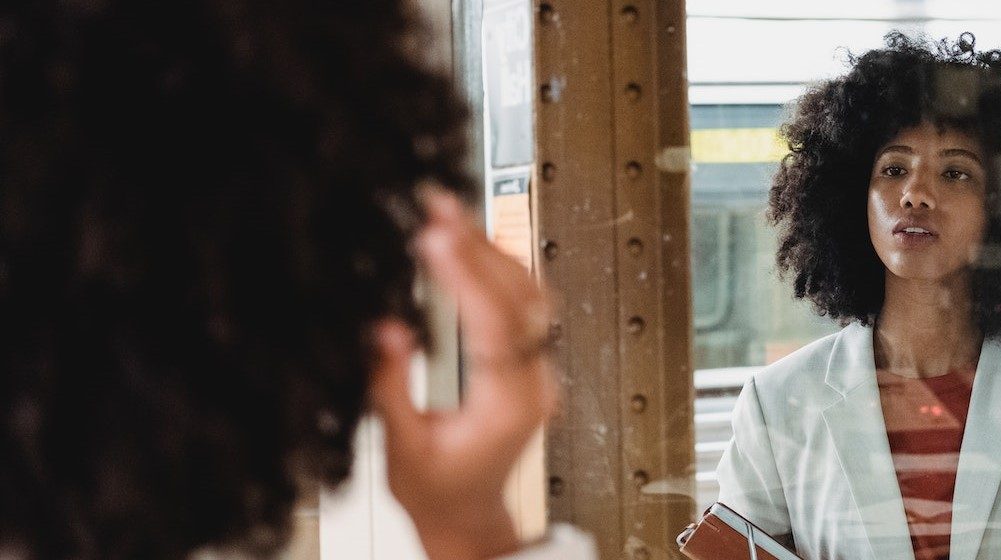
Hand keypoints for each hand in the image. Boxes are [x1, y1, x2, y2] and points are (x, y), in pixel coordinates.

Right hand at [369, 191, 558, 559]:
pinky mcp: (530, 363)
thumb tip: (388, 330)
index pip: (496, 326)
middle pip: (521, 298)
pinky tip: (473, 245)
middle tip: (440, 206)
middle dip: (479, 246)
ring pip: (531, 295)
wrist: (469, 516)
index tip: (436, 238)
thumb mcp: (402, 450)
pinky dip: (500, 269)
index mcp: (509, 406)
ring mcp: (539, 371)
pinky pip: (526, 306)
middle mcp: (535, 383)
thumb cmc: (438, 492)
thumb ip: (393, 389)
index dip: (466, 277)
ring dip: (493, 250)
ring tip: (451, 213)